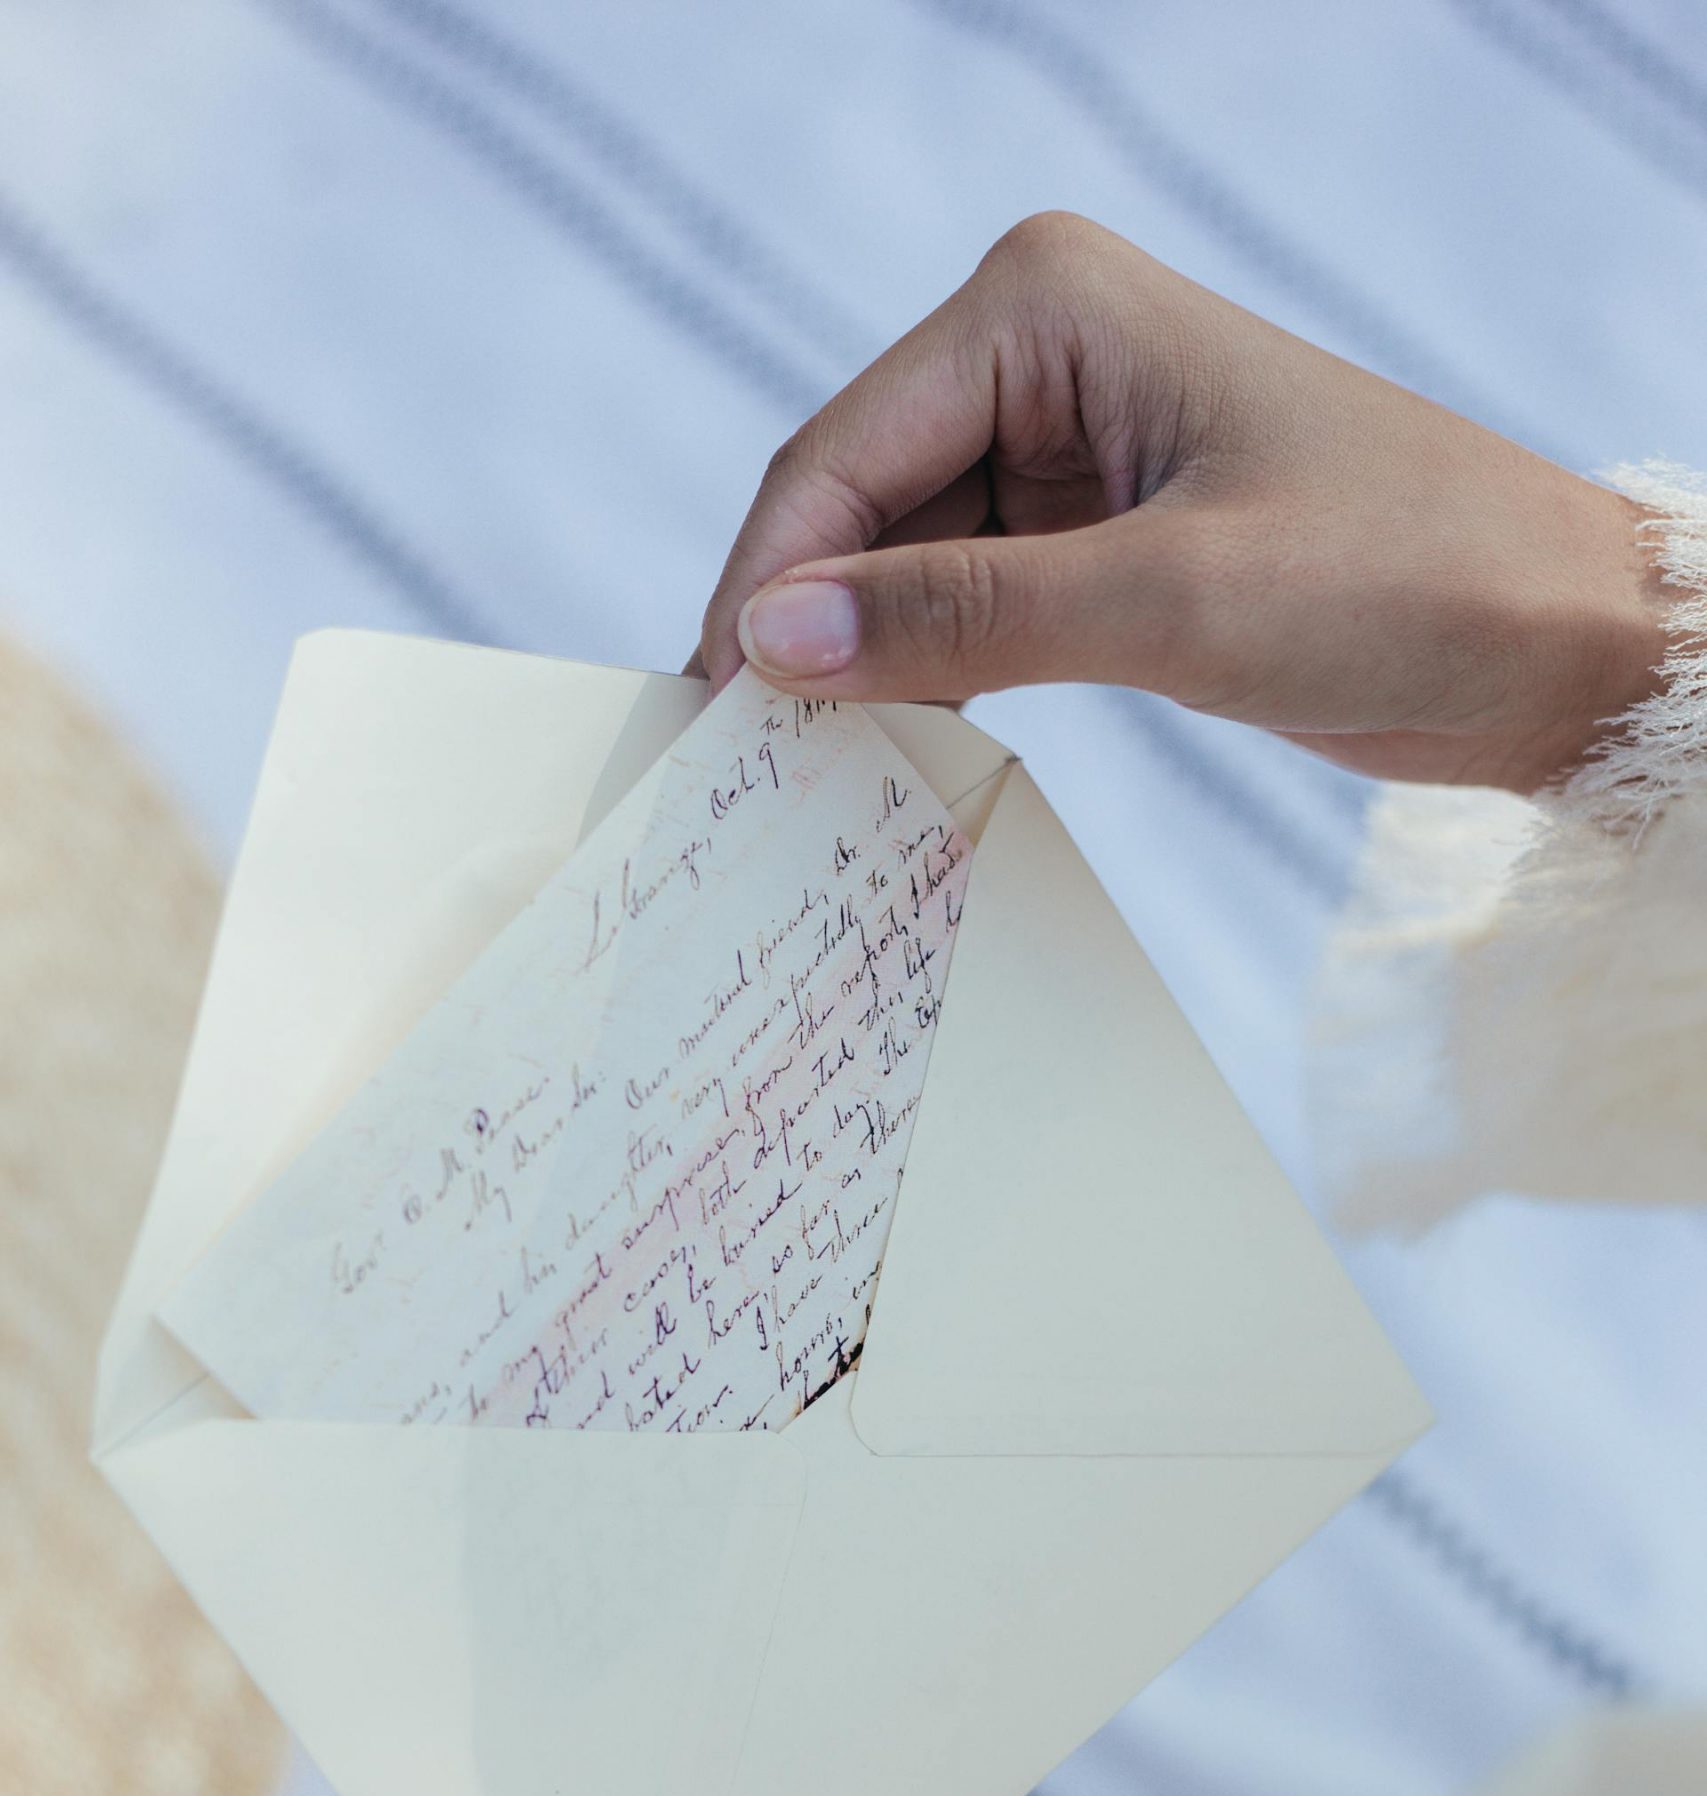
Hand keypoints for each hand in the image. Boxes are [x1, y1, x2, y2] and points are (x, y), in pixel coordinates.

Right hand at [699, 211, 1664, 793]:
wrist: (1554, 638)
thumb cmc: (1403, 576)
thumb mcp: (1171, 603)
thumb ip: (963, 618)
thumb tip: (775, 641)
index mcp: (1046, 306)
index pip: (845, 452)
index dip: (767, 583)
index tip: (716, 713)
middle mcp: (1039, 356)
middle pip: (855, 503)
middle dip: (803, 625)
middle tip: (743, 767)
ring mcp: (1066, 449)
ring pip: (900, 564)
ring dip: (861, 661)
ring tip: (804, 777)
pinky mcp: (1097, 537)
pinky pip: (965, 606)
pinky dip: (927, 675)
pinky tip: (893, 749)